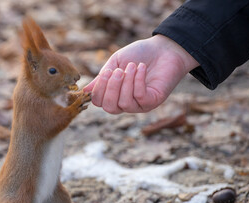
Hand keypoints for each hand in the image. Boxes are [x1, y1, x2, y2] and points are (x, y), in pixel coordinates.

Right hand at [83, 35, 198, 113]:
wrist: (164, 49)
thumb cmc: (139, 55)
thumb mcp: (115, 63)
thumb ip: (102, 77)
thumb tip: (85, 91)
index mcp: (114, 94)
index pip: (98, 102)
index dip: (98, 89)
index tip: (107, 72)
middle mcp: (125, 103)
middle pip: (109, 108)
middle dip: (111, 88)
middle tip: (118, 71)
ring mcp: (139, 104)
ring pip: (124, 103)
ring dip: (126, 82)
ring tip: (132, 66)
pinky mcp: (153, 101)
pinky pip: (139, 97)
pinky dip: (138, 81)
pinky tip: (141, 68)